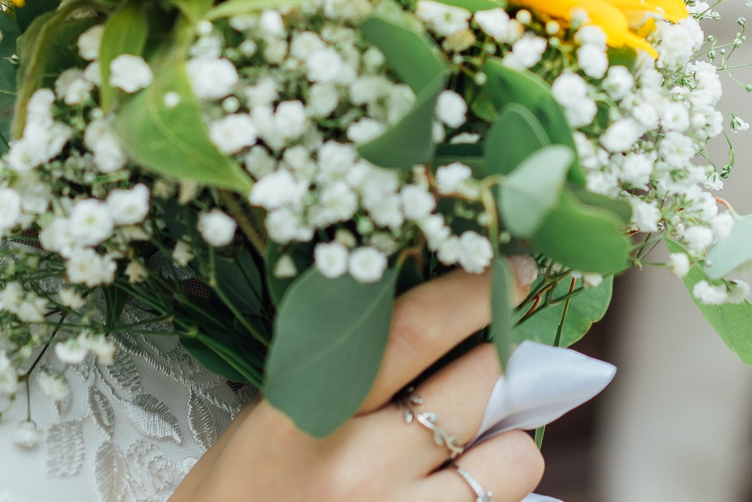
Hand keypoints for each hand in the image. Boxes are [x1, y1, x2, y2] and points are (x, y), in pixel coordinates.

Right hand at [169, 267, 546, 501]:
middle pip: (477, 387)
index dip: (472, 294)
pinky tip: (454, 489)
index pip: (412, 331)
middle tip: (500, 360)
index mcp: (311, 409)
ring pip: (511, 462)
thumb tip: (436, 326)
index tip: (508, 271)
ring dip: (508, 444)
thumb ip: (349, 371)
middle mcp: (360, 466)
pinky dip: (491, 493)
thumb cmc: (239, 491)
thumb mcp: (273, 415)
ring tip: (476, 446)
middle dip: (503, 365)